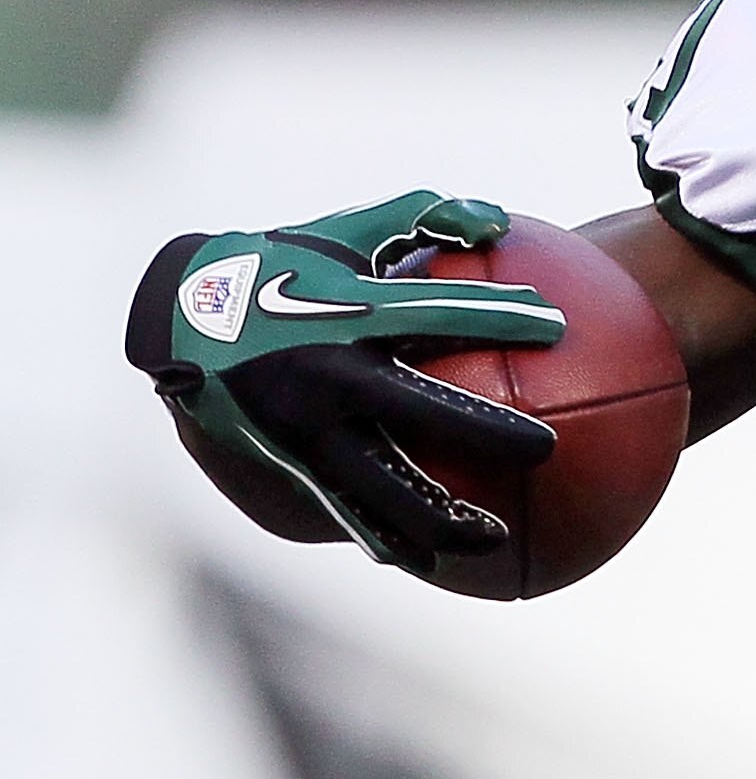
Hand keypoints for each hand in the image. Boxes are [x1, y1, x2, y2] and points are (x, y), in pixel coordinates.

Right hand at [124, 192, 566, 570]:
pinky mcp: (285, 463)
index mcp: (347, 313)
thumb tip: (496, 219)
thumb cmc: (282, 266)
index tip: (555, 326)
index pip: (437, 313)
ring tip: (496, 538)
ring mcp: (303, 428)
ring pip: (383, 486)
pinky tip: (426, 561)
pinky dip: (385, 538)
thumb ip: (419, 217)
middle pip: (423, 413)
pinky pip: (343, 511)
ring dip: (442, 518)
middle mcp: (327, 375)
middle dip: (489, 432)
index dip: (498, 317)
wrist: (178, 316)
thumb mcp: (344, 232)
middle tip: (547, 449)